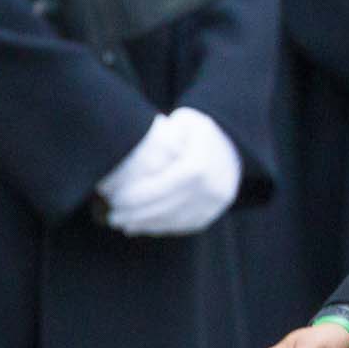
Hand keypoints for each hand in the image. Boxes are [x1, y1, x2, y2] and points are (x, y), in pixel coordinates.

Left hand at [102, 107, 242, 235]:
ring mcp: (215, 202)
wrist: (236, 142)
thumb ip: (160, 133)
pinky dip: (163, 227)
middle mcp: (211, 187)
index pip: (160, 188)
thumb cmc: (200, 130)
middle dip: (135, 215)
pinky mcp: (216, 211)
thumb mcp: (183, 120)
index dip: (135, 197)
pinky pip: (185, 225)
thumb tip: (134, 154)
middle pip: (165, 208)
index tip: (114, 199)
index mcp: (199, 166)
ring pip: (174, 221)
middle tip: (112, 216)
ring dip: (146, 225)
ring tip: (123, 223)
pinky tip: (143, 226)